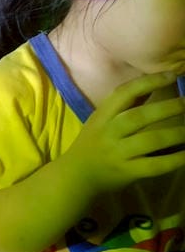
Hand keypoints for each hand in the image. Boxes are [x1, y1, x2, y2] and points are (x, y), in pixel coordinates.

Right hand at [64, 72, 184, 195]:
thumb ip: (124, 105)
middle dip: (167, 108)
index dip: (148, 82)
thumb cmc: (92, 143)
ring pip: (149, 140)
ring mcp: (117, 153)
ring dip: (175, 133)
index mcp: (102, 116)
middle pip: (138, 117)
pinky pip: (154, 165)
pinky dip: (174, 159)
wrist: (76, 175)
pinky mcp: (127, 172)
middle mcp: (108, 133)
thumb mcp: (101, 121)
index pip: (124, 93)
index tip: (172, 75)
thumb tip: (153, 83)